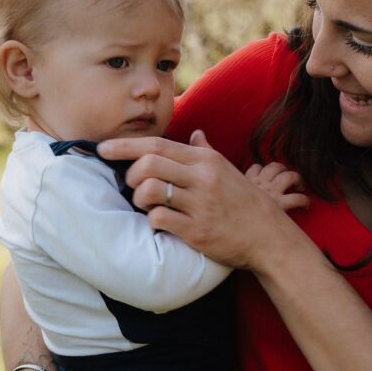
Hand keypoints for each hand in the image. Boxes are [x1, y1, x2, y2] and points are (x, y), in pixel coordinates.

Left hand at [97, 131, 308, 271]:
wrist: (268, 236)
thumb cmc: (245, 202)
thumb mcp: (228, 170)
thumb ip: (206, 152)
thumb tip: (195, 134)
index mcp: (205, 160)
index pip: (158, 145)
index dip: (126, 146)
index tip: (103, 149)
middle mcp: (203, 178)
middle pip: (149, 164)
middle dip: (131, 175)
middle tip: (132, 186)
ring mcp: (201, 204)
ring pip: (150, 191)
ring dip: (139, 199)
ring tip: (148, 206)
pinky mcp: (198, 230)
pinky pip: (160, 219)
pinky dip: (152, 221)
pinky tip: (160, 223)